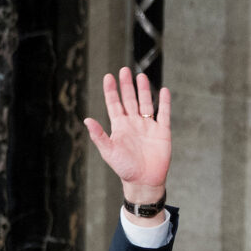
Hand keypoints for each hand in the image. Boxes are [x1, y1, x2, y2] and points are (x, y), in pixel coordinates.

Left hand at [85, 67, 171, 210]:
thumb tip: (86, 119)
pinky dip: (164, 102)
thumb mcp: (108, 151)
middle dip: (127, 85)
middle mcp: (133, 123)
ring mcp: (148, 126)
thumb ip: (98, 135)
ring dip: (143, 90)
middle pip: (130, 100)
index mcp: (120, 127)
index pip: (114, 104)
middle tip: (124, 70)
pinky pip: (163, 114)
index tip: (108, 76)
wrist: (144, 181)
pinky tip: (163, 90)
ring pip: (146, 103)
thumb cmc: (125, 168)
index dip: (111, 90)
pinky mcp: (162, 132)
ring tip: (140, 76)